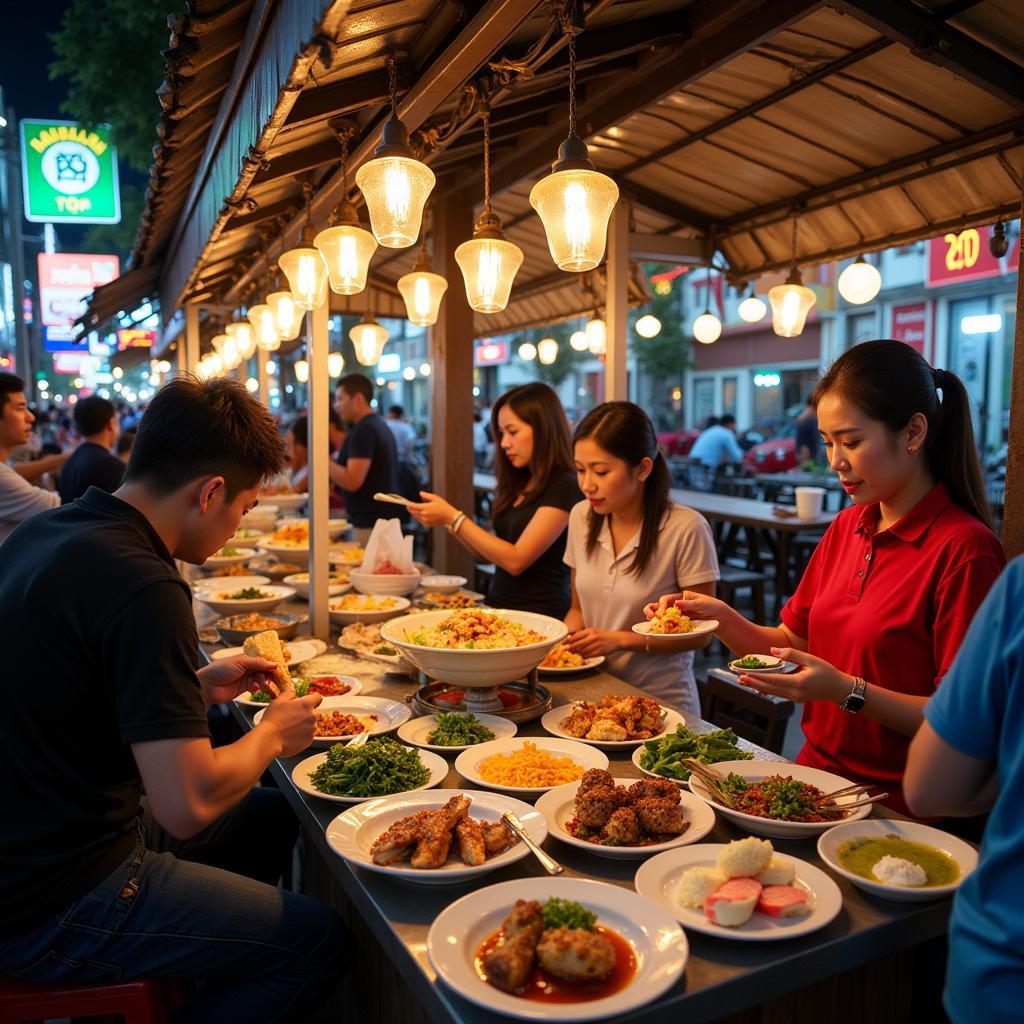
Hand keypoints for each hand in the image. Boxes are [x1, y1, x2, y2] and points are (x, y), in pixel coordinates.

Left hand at [197, 656, 279, 704]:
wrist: (208, 686)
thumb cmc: (220, 670)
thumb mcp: (241, 663)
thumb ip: (258, 663)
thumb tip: (274, 664)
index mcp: (247, 658)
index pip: (263, 659)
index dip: (271, 663)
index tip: (279, 667)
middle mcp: (248, 667)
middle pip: (264, 670)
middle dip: (269, 674)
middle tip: (271, 679)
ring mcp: (246, 677)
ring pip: (262, 678)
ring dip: (264, 682)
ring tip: (263, 685)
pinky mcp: (245, 688)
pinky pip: (257, 687)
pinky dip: (259, 688)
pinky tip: (257, 688)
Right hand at [258, 691, 322, 756]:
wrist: (269, 740)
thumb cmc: (273, 720)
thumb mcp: (278, 701)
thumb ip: (289, 694)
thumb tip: (293, 692)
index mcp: (306, 704)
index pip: (318, 697)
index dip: (313, 699)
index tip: (307, 702)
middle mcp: (312, 716)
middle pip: (314, 712)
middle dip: (307, 713)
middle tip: (293, 717)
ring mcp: (312, 729)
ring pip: (312, 724)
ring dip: (305, 725)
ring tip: (291, 728)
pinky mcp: (309, 741)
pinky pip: (309, 735)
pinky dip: (303, 735)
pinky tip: (292, 736)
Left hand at [406, 490, 458, 527]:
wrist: (449, 517)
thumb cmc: (443, 506)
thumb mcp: (435, 498)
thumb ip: (426, 495)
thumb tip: (420, 493)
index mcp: (425, 508)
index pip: (412, 506)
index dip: (408, 504)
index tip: (405, 502)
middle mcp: (423, 515)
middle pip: (412, 511)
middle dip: (409, 508)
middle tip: (409, 504)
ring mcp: (425, 521)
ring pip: (415, 516)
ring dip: (414, 512)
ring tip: (416, 508)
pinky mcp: (426, 524)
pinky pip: (419, 520)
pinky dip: (418, 516)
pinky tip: (422, 513)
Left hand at [566, 628, 623, 656]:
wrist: (617, 640)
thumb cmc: (604, 635)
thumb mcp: (594, 631)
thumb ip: (584, 634)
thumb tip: (571, 638)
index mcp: (590, 631)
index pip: (576, 636)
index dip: (569, 641)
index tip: (565, 644)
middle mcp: (593, 637)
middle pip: (577, 644)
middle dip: (571, 648)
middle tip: (567, 651)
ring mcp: (596, 644)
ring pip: (582, 651)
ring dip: (576, 653)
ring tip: (573, 654)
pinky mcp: (600, 651)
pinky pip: (588, 655)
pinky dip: (583, 656)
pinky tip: (582, 656)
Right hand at [642, 590, 727, 621]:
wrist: (720, 617)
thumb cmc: (712, 606)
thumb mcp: (701, 603)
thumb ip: (689, 604)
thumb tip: (676, 604)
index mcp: (681, 597)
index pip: (666, 599)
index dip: (662, 605)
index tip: (662, 612)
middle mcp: (677, 605)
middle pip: (659, 606)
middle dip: (652, 610)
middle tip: (650, 616)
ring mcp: (677, 615)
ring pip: (661, 615)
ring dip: (654, 618)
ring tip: (651, 622)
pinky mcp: (680, 624)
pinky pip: (669, 625)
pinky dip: (663, 627)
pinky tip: (659, 630)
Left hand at [737, 647, 851, 704]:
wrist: (839, 689)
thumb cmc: (827, 672)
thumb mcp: (810, 659)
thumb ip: (791, 654)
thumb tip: (772, 651)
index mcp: (798, 683)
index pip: (773, 680)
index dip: (758, 677)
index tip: (745, 674)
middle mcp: (795, 693)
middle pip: (769, 689)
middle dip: (753, 683)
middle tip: (738, 678)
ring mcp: (795, 698)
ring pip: (772, 692)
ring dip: (758, 686)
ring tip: (744, 681)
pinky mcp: (795, 698)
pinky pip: (778, 693)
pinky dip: (767, 688)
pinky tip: (758, 684)